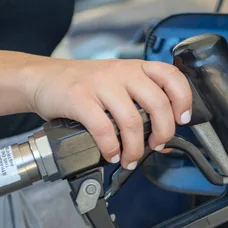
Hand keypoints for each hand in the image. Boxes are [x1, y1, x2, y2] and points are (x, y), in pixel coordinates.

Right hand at [26, 58, 191, 168]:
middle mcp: (122, 72)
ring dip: (136, 148)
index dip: (183, 99)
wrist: (43, 78)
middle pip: (157, 103)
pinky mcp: (79, 98)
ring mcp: (100, 84)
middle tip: (157, 146)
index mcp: (136, 68)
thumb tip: (163, 140)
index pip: (171, 76)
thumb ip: (140, 105)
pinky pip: (103, 129)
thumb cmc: (85, 85)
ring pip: (132, 120)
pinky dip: (111, 148)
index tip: (183, 119)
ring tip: (131, 159)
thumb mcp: (118, 85)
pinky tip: (111, 154)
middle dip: (163, 132)